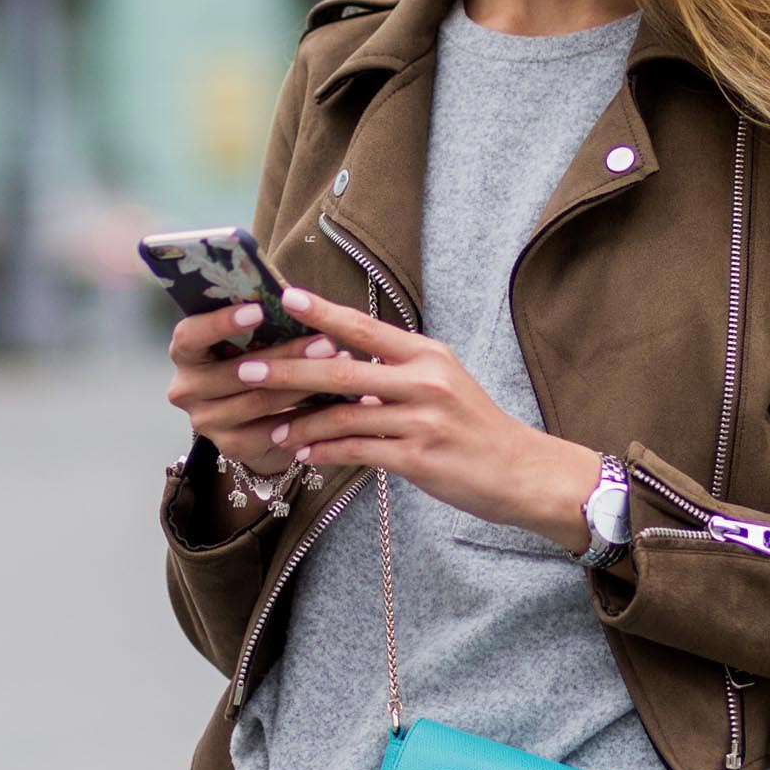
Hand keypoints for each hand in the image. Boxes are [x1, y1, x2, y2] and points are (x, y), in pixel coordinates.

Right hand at [165, 303, 331, 475]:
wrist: (251, 419)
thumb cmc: (251, 363)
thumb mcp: (247, 341)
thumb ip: (257, 324)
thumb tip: (293, 299)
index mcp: (184, 354)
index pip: (190, 336)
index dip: (220, 323)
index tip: (259, 310)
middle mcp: (187, 389)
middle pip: (236, 371)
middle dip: (286, 355)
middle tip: (325, 342)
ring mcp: (206, 421)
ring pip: (259, 401)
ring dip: (303, 384)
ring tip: (338, 367)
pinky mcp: (230, 446)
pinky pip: (272, 430)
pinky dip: (305, 415)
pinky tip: (332, 402)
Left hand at [235, 289, 602, 552]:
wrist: (521, 471)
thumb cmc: (477, 428)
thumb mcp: (444, 384)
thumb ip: (397, 373)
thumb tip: (344, 363)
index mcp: (427, 355)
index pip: (364, 326)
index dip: (321, 312)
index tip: (283, 298)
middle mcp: (424, 381)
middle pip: (341, 370)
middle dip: (289, 370)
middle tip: (247, 368)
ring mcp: (421, 420)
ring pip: (343, 416)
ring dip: (302, 423)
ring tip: (272, 426)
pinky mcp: (418, 458)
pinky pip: (358, 452)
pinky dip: (326, 453)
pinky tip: (304, 455)